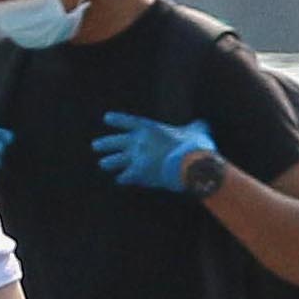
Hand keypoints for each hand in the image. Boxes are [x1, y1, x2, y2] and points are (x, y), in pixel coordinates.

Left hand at [94, 111, 220, 195]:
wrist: (189, 165)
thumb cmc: (193, 146)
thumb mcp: (196, 131)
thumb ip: (195, 127)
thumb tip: (202, 124)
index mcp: (148, 128)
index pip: (127, 121)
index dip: (117, 120)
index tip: (106, 119)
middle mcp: (138, 142)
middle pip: (115, 142)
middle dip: (104, 144)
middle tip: (95, 146)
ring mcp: (136, 159)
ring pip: (115, 160)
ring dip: (108, 162)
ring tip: (102, 164)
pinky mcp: (139, 174)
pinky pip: (126, 176)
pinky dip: (123, 178)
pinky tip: (120, 180)